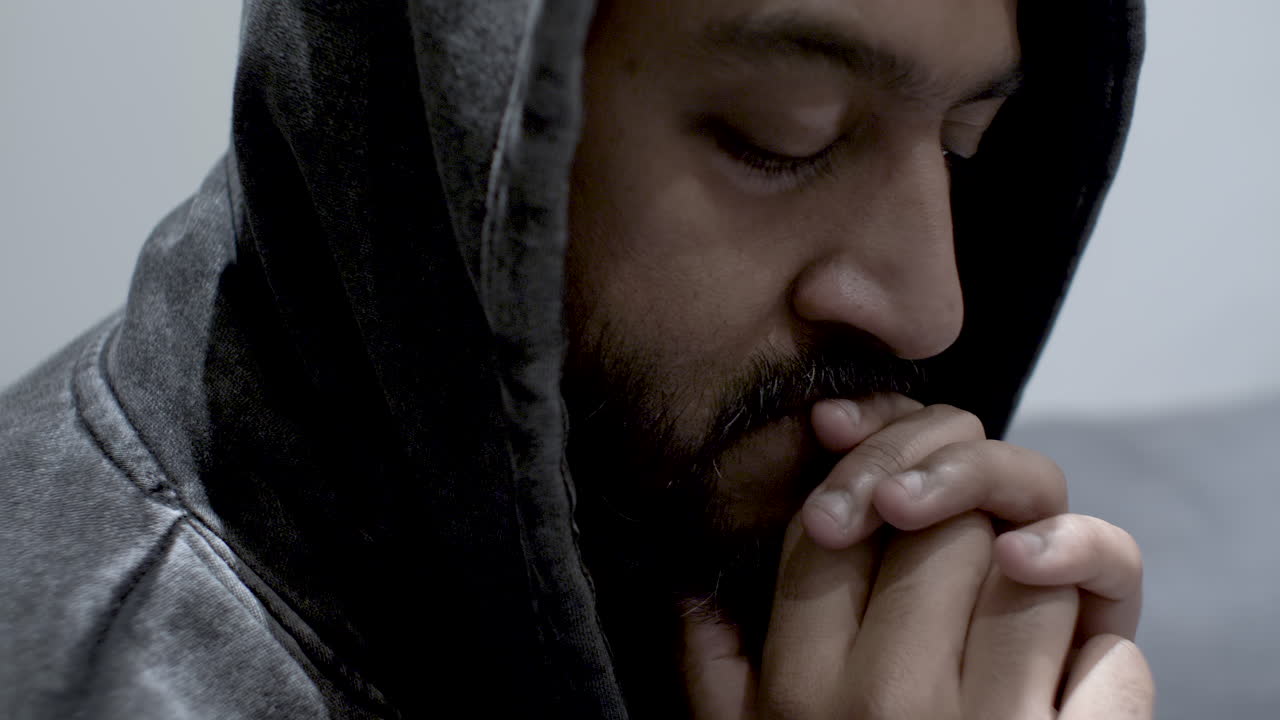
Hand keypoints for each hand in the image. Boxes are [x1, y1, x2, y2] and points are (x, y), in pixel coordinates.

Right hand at [680, 394, 1152, 718]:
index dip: (864, 486)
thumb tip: (690, 591)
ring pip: (1030, 573)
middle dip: (958, 515)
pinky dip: (1105, 663)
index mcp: (801, 692)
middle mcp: (886, 701)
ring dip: (1037, 581)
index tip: (890, 497)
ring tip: (1018, 612)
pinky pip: (1111, 658)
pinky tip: (1074, 688)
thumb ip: (713, 677)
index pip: (828, 529)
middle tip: (966, 534)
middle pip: (937, 528)